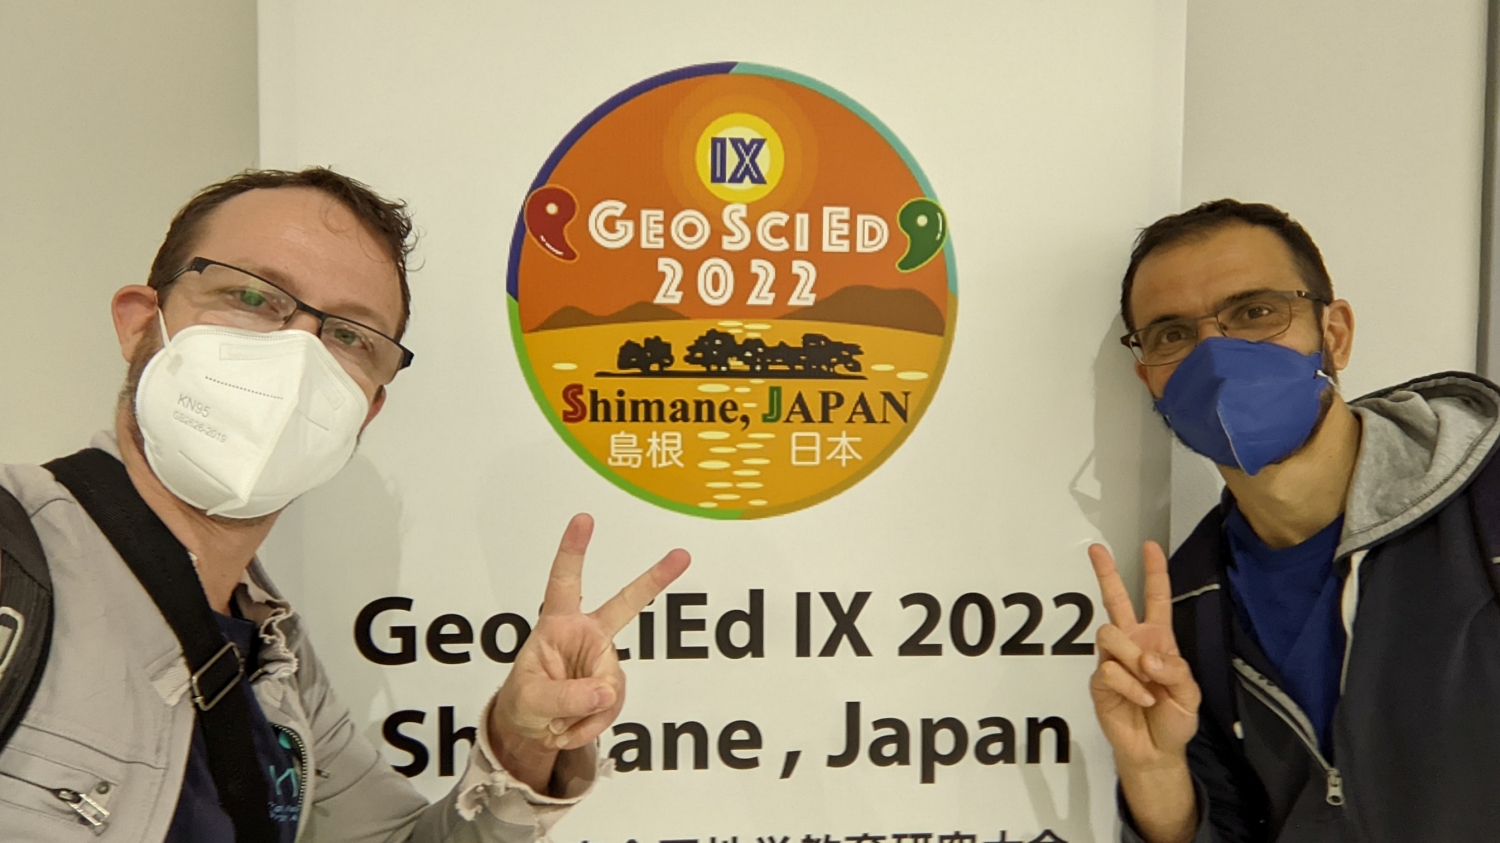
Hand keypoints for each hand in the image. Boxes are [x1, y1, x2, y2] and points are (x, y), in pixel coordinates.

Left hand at [489, 513, 689, 792]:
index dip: (573, 550)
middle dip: (654, 580)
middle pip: (625, 604)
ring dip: (586, 713)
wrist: (531, 730)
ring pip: (611, 684)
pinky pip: (613, 706)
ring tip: (559, 723)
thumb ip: (565, 697)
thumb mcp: (531, 700)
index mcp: (557, 624)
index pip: (564, 581)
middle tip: (682, 554)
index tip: (584, 518)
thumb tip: (605, 693)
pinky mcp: (612, 686)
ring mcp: (603, 660)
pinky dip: (593, 725)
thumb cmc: (524, 700)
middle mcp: (586, 635)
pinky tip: (571, 728)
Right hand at [1087, 541, 1200, 770]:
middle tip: (1095, 549)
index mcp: (1158, 639)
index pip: (1155, 599)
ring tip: (1146, 679)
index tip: (1149, 547)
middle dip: (1106, 573)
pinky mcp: (1099, 680)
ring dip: (1130, 656)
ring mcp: (1113, 660)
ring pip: (1109, 634)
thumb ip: (1175, 670)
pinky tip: (1142, 698)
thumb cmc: (1175, 718)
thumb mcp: (1190, 694)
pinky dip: (1130, 685)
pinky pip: (1109, 669)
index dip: (1154, 573)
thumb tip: (1147, 658)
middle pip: (1115, 600)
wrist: (1154, 750)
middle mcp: (1133, 643)